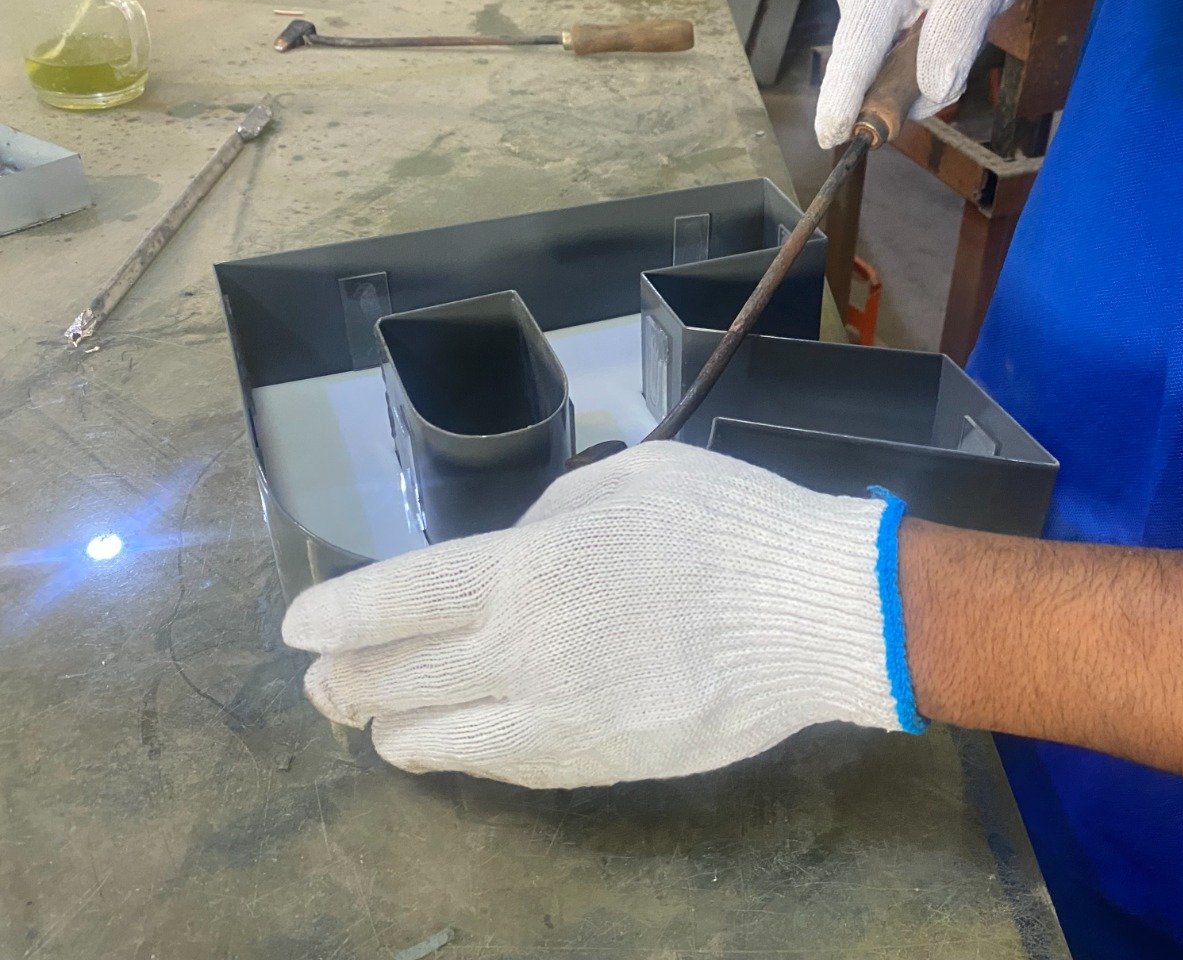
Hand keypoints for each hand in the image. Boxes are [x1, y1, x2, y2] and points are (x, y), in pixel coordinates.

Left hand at [281, 442, 923, 787]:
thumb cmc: (731, 525)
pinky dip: (467, 750)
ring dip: (395, 727)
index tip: (297, 627)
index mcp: (526, 570)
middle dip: (343, 680)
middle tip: (330, 676)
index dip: (331, 617)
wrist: (821, 616)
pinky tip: (466, 737)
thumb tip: (516, 552)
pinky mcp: (596, 766)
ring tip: (388, 716)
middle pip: (391, 682)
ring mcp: (556, 722)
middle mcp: (521, 655)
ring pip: (433, 743)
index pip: (391, 603)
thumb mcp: (634, 476)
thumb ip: (552, 512)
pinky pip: (503, 769)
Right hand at [814, 0, 1050, 147]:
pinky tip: (936, 38)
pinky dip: (907, 59)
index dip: (844, 94)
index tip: (832, 137)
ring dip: (908, 74)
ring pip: (874, 58)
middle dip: (890, 91)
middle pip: (860, 58)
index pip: (858, 42)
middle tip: (939, 93)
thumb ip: (958, 34)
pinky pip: (880, 46)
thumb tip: (931, 91)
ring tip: (956, 41)